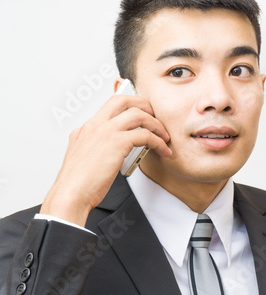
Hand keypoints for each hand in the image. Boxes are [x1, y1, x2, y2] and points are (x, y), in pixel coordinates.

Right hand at [40, 94, 170, 225]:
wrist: (71, 194)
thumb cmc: (77, 183)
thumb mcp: (81, 157)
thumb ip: (92, 147)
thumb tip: (107, 148)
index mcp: (86, 128)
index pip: (111, 105)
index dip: (129, 105)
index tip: (141, 112)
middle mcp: (95, 125)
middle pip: (124, 100)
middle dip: (144, 105)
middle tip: (155, 118)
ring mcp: (105, 131)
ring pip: (138, 114)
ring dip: (155, 124)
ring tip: (164, 136)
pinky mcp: (117, 143)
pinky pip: (145, 135)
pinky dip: (158, 142)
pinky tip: (162, 150)